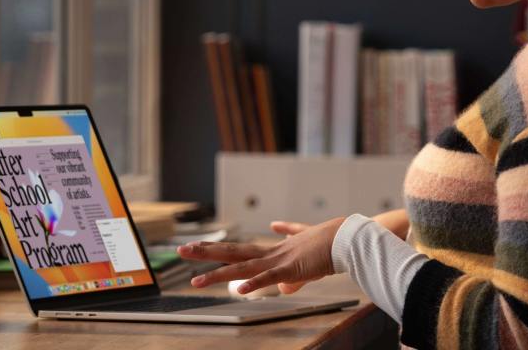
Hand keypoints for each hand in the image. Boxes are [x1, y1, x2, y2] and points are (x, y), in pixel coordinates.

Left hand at [177, 217, 345, 294]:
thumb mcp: (305, 266)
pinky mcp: (291, 268)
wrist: (345, 237)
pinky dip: (254, 284)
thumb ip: (291, 276)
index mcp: (272, 251)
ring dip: (218, 275)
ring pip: (242, 267)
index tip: (198, 246)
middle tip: (182, 250)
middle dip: (206, 252)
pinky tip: (239, 290)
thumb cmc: (328, 247)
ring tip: (196, 280)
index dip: (217, 249)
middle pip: (232, 252)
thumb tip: (283, 288)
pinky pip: (268, 278)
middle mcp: (270, 253)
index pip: (238, 250)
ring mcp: (278, 260)